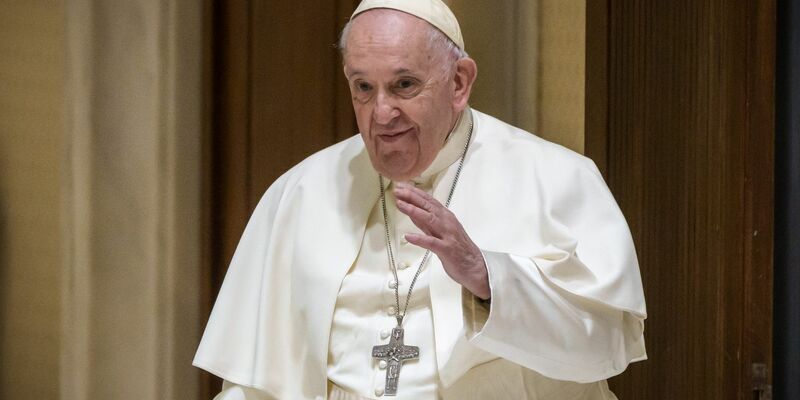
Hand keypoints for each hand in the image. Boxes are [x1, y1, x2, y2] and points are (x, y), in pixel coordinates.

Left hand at [393, 182, 490, 299]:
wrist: (475, 266)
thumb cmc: (457, 248)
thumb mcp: (440, 231)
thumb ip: (425, 221)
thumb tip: (410, 210)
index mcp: (445, 216)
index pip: (428, 200)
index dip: (414, 192)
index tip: (401, 186)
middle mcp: (447, 222)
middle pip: (428, 206)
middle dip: (411, 197)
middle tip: (397, 190)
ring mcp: (447, 235)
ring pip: (430, 219)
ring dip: (414, 211)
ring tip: (400, 204)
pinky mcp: (446, 249)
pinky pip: (432, 243)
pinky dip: (420, 239)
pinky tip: (408, 236)